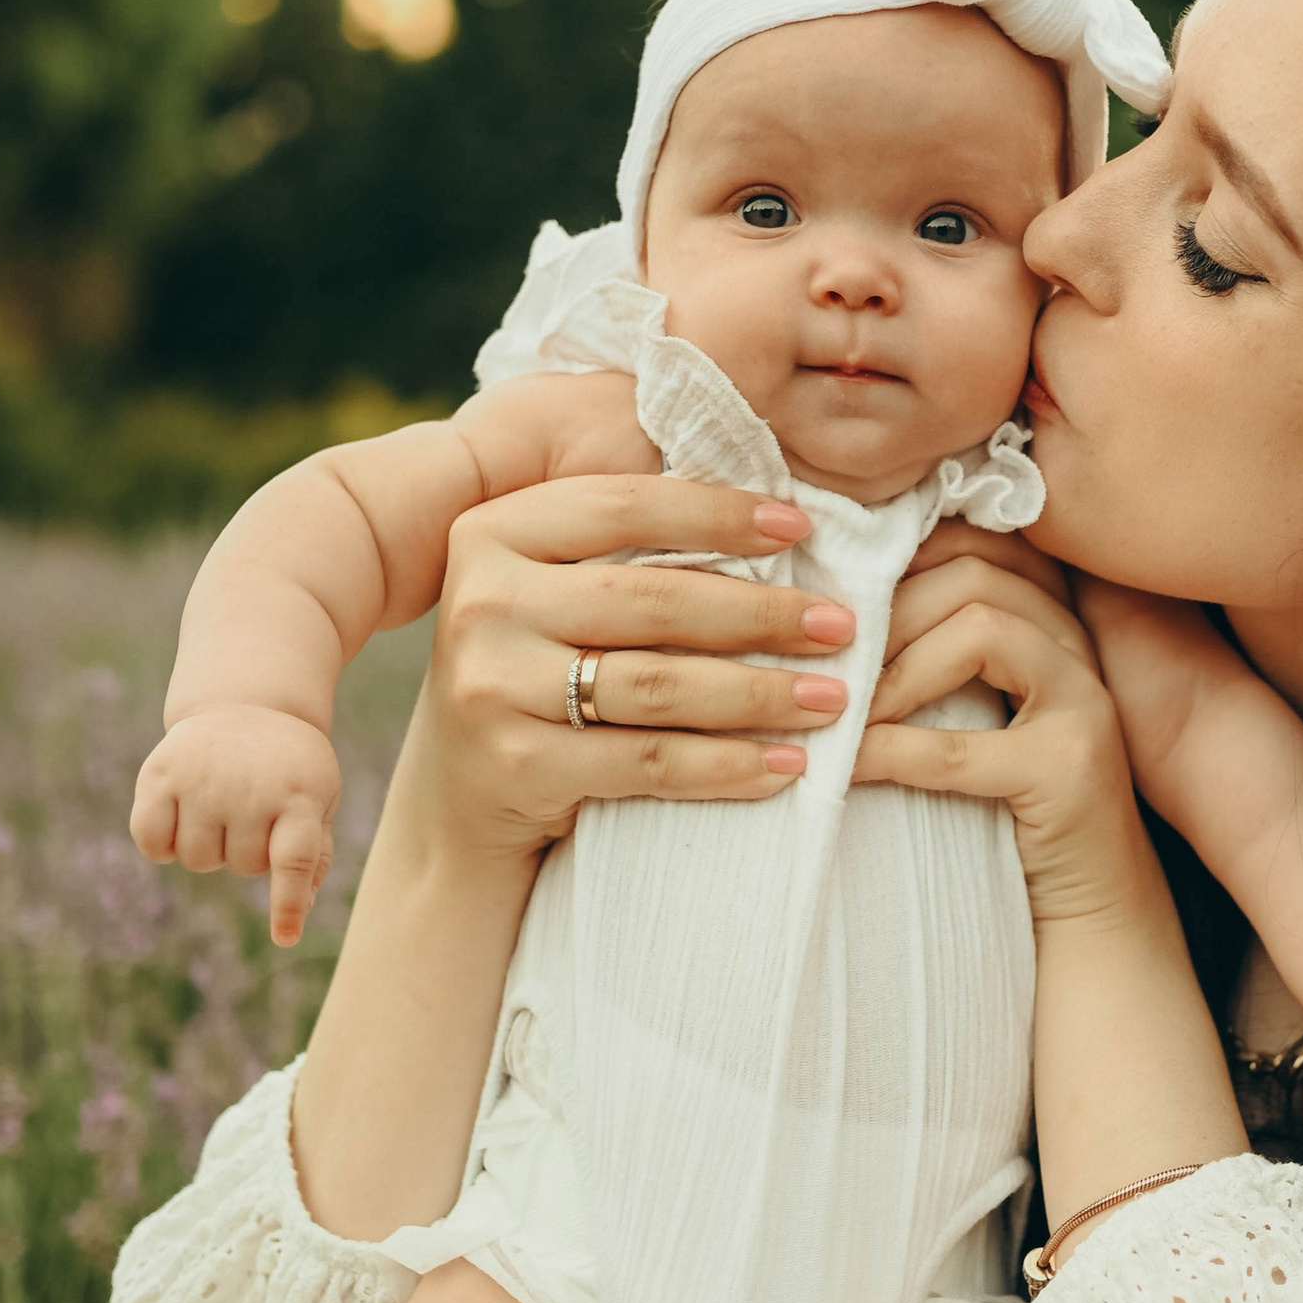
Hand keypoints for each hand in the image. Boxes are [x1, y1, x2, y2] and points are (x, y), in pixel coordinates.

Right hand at [132, 708, 342, 947]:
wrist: (250, 704)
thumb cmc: (290, 770)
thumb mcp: (318, 802)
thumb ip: (313, 855)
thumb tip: (299, 911)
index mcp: (301, 797)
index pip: (295, 859)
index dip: (287, 902)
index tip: (284, 937)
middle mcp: (251, 787)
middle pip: (242, 866)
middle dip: (247, 853)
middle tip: (254, 812)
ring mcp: (204, 778)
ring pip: (198, 861)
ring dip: (209, 848)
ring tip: (221, 806)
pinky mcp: (161, 772)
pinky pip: (152, 842)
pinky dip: (162, 845)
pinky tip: (180, 817)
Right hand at [411, 472, 861, 861]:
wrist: (460, 798)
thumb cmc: (536, 673)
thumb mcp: (552, 595)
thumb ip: (623, 551)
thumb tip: (774, 516)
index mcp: (493, 533)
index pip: (623, 504)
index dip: (717, 512)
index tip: (799, 526)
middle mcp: (481, 602)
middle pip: (653, 599)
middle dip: (763, 614)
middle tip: (841, 626)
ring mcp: (492, 686)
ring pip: (658, 685)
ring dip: (760, 694)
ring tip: (831, 698)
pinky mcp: (517, 765)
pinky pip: (647, 761)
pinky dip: (726, 765)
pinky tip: (784, 764)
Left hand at [852, 550, 1150, 925]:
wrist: (1095, 910)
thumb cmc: (1016, 811)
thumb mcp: (983, 713)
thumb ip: (944, 654)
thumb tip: (839, 607)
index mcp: (1058, 621)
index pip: (982, 541)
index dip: (905, 553)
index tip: (843, 594)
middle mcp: (1082, 646)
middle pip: (976, 573)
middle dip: (889, 609)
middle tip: (831, 658)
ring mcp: (1087, 704)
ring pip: (983, 627)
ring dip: (894, 667)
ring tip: (847, 710)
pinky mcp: (1072, 769)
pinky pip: (960, 745)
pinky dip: (892, 750)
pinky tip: (850, 766)